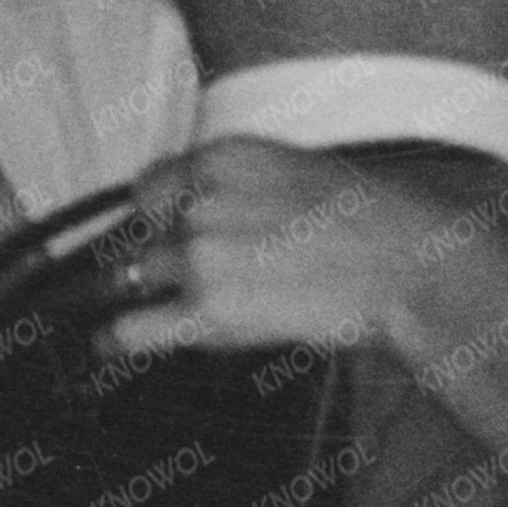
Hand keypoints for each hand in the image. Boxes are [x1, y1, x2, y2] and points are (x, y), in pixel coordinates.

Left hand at [101, 138, 498, 365]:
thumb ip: (233, 187)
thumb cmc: (363, 222)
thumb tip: (185, 217)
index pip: (148, 188)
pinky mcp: (205, 311)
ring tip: (163, 311)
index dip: (150, 219)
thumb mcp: (292, 170)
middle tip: (179, 282)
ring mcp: (199, 256)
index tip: (155, 238)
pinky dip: (111, 341)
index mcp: (225, 158)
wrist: (401, 263)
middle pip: (139, 236)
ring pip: (132, 278)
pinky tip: (106, 348)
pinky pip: (127, 329)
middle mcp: (203, 201)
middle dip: (153, 261)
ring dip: (144, 296)